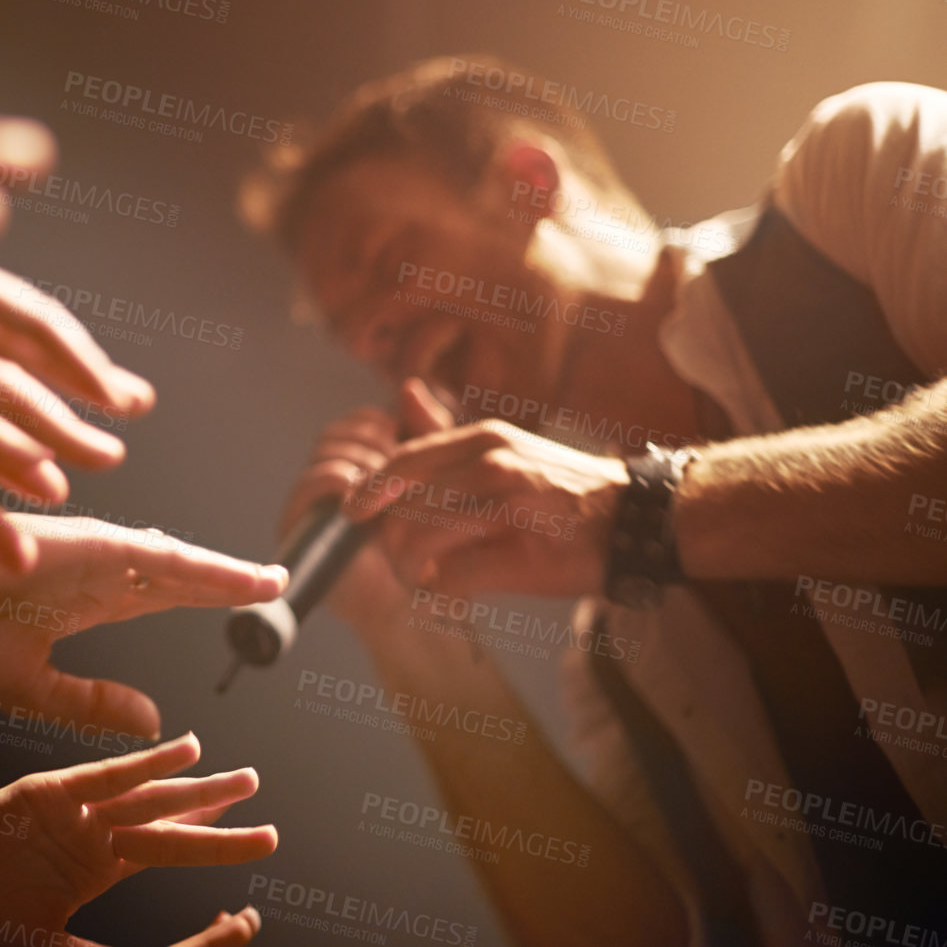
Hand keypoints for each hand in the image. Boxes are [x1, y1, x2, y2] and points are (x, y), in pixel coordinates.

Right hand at [0, 493, 287, 739]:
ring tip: (270, 582)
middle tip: (277, 585)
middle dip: (226, 583)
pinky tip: (226, 573)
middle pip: (174, 578)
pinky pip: (148, 554)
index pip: (157, 598)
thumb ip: (91, 703)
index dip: (202, 599)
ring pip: (171, 562)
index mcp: (78, 597)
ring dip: (221, 574)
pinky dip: (191, 563)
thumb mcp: (29, 687)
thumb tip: (156, 719)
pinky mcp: (78, 546)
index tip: (247, 609)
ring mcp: (86, 555)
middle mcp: (91, 571)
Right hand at [0, 734, 275, 940]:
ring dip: (195, 785)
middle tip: (258, 789)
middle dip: (214, 809)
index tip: (251, 854)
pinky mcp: (46, 792)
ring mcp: (69, 810)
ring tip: (243, 778)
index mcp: (92, 865)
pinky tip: (185, 750)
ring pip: (146, 795)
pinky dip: (145, 763)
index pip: (163, 850)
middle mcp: (87, 832)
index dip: (207, 848)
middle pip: (164, 818)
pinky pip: (104, 777)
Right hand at [283, 383, 434, 632]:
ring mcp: (310, 506)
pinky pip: (310, 483)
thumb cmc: (433, 551)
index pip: (354, 423)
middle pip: (336, 433)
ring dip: (359, 459)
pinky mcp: (297, 528)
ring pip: (325, 452)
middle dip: (370, 439)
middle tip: (397, 460)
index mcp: (358, 471)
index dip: (376, 422)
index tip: (403, 436)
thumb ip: (427, 436)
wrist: (419, 613)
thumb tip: (410, 386)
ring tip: (387, 483)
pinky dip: (338, 479)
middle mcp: (327, 486)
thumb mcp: (436, 480)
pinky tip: (362, 494)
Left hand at [348, 382, 626, 599]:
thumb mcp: (507, 447)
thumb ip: (450, 433)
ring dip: (411, 570)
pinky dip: (441, 592)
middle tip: (400, 563)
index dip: (370, 489)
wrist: (639, 519)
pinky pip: (454, 578)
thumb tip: (405, 393)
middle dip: (391, 543)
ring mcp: (510, 510)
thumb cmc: (563, 490)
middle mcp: (494, 466)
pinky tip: (447, 596)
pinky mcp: (524, 556)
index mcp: (484, 440)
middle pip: (406, 507)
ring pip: (421, 542)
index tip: (350, 511)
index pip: (405, 461)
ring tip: (422, 581)